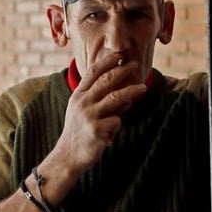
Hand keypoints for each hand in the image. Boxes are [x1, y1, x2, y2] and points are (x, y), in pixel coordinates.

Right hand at [54, 53, 147, 170]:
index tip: (119, 54)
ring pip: (115, 98)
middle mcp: (82, 103)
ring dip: (131, 91)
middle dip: (123, 71)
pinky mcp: (96, 130)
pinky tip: (110, 133)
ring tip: (143, 88)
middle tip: (136, 65)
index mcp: (78, 96)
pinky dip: (117, 125)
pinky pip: (116, 121)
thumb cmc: (79, 132)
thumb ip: (100, 103)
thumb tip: (126, 98)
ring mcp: (89, 116)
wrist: (68, 156)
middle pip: (106, 81)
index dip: (106, 62)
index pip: (92, 73)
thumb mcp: (83, 112)